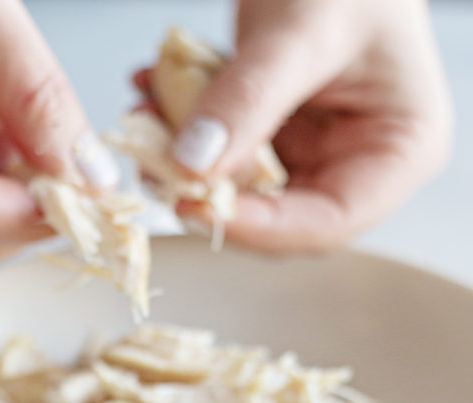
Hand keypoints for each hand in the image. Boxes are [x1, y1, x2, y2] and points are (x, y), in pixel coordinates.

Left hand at [161, 0, 452, 252]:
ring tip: (146, 118)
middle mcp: (359, 162)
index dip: (261, 227)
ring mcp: (316, 150)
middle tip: (158, 164)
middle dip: (212, 193)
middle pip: (279, 216)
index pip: (328, 223)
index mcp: (400, 151)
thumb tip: (194, 165)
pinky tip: (155, 94)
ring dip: (185, 162)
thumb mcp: (303, 31)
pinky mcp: (277, 134)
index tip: (197, 205)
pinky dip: (185, 130)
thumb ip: (249, 99)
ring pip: (240, 190)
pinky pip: (224, 153)